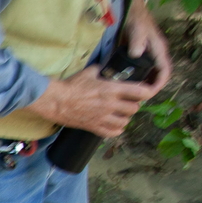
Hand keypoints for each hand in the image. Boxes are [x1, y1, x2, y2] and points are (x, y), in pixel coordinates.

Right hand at [31, 66, 158, 137]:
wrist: (55, 101)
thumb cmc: (71, 86)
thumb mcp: (89, 72)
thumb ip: (101, 71)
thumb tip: (105, 69)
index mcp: (112, 89)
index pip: (141, 92)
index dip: (146, 92)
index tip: (143, 91)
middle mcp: (111, 104)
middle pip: (135, 109)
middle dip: (133, 105)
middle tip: (128, 102)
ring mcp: (103, 117)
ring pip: (125, 122)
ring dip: (125, 118)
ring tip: (120, 114)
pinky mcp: (94, 127)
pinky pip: (113, 133)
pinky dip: (116, 130)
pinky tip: (114, 125)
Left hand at [123, 0, 171, 91]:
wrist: (132, 12)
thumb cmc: (137, 20)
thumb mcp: (137, 30)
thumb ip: (137, 41)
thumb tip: (136, 54)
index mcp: (159, 50)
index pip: (164, 71)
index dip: (158, 84)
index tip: (149, 94)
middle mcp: (156, 55)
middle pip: (157, 76)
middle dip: (149, 88)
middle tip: (136, 98)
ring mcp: (148, 56)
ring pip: (149, 74)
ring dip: (142, 84)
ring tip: (130, 94)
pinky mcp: (140, 56)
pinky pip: (141, 70)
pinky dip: (136, 78)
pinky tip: (125, 84)